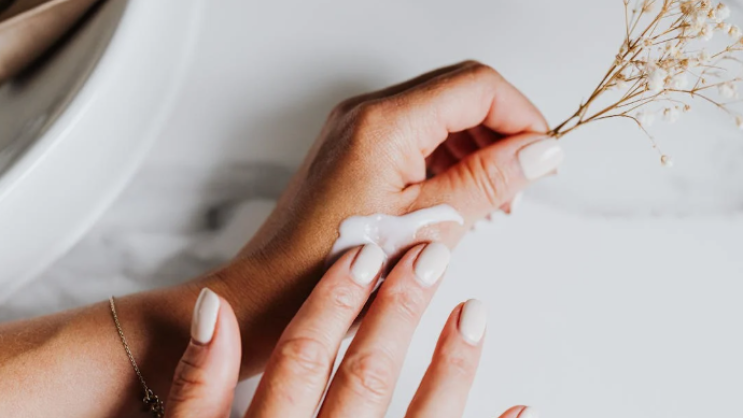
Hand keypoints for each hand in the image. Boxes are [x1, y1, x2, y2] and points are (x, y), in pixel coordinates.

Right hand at [170, 244, 536, 417]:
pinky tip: (519, 408)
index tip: (363, 255)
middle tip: (428, 258)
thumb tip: (215, 310)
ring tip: (473, 313)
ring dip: (451, 367)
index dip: (331, 302)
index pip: (304, 360)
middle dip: (397, 311)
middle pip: (366, 379)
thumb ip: (200, 387)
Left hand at [240, 61, 557, 258]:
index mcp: (386, 123)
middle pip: (459, 92)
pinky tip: (458, 196)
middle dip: (501, 131)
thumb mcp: (430, 226)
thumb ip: (490, 180)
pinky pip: (414, 133)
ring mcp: (356, 127)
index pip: (478, 86)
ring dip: (475, 146)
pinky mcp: (353, 147)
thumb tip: (541, 150)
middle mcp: (367, 112)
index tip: (543, 156)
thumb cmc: (335, 269)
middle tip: (519, 184)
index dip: (521, 116)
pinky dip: (445, 156)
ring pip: (438, 111)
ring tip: (491, 199)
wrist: (272, 291)